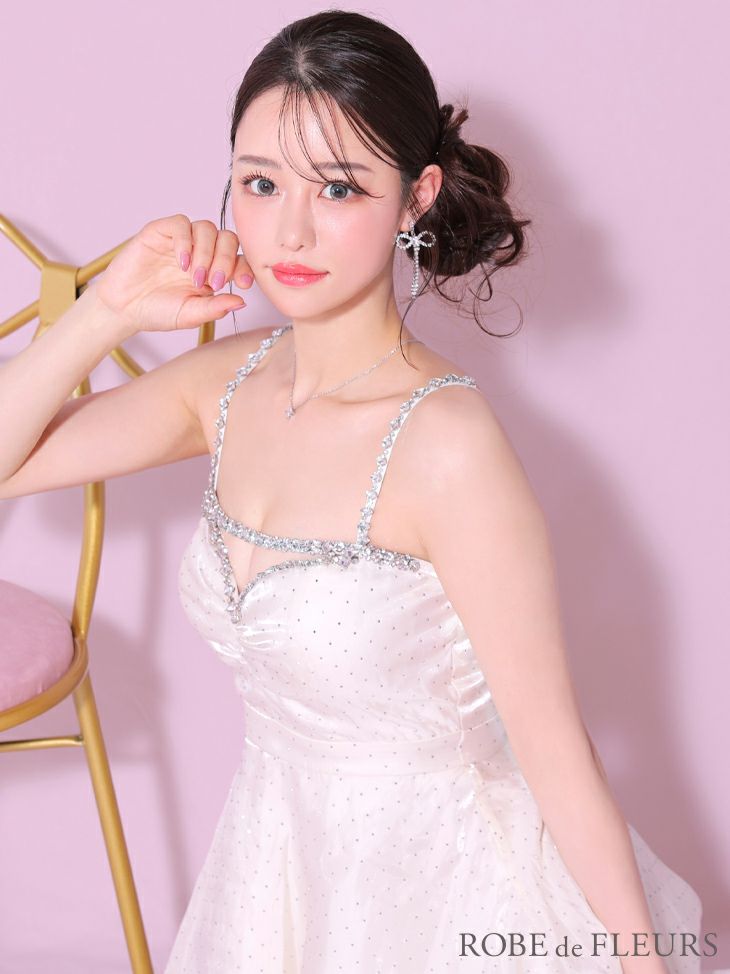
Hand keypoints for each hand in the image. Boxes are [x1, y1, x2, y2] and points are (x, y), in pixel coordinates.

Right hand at [93, 214, 252, 335]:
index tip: (242, 284)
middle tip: (213, 282)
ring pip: (207, 228)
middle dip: (225, 260)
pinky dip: (185, 241)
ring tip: (194, 276)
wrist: (123, 308)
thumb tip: (242, 301)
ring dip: (206, 252)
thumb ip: (215, 308)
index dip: (243, 268)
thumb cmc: (157, 311)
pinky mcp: (160, 232)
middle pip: (227, 239)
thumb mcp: (190, 314)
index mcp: (212, 271)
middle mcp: (200, 252)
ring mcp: (181, 241)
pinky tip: (181, 262)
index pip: (238, 259)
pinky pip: (181, 223)